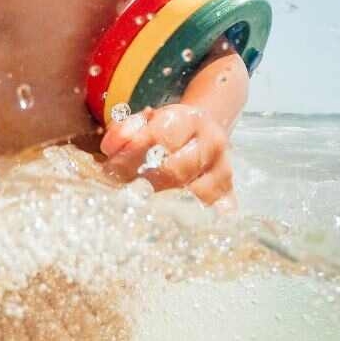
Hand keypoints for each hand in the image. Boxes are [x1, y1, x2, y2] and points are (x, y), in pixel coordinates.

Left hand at [100, 104, 233, 205]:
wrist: (204, 131)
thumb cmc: (168, 130)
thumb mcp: (144, 120)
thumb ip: (123, 130)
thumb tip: (112, 149)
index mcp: (190, 119)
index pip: (162, 136)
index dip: (133, 154)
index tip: (111, 169)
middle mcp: (213, 142)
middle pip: (178, 169)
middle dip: (147, 182)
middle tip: (127, 191)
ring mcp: (224, 168)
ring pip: (197, 193)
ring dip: (168, 202)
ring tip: (147, 205)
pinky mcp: (229, 191)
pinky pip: (218, 209)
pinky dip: (203, 217)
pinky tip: (183, 221)